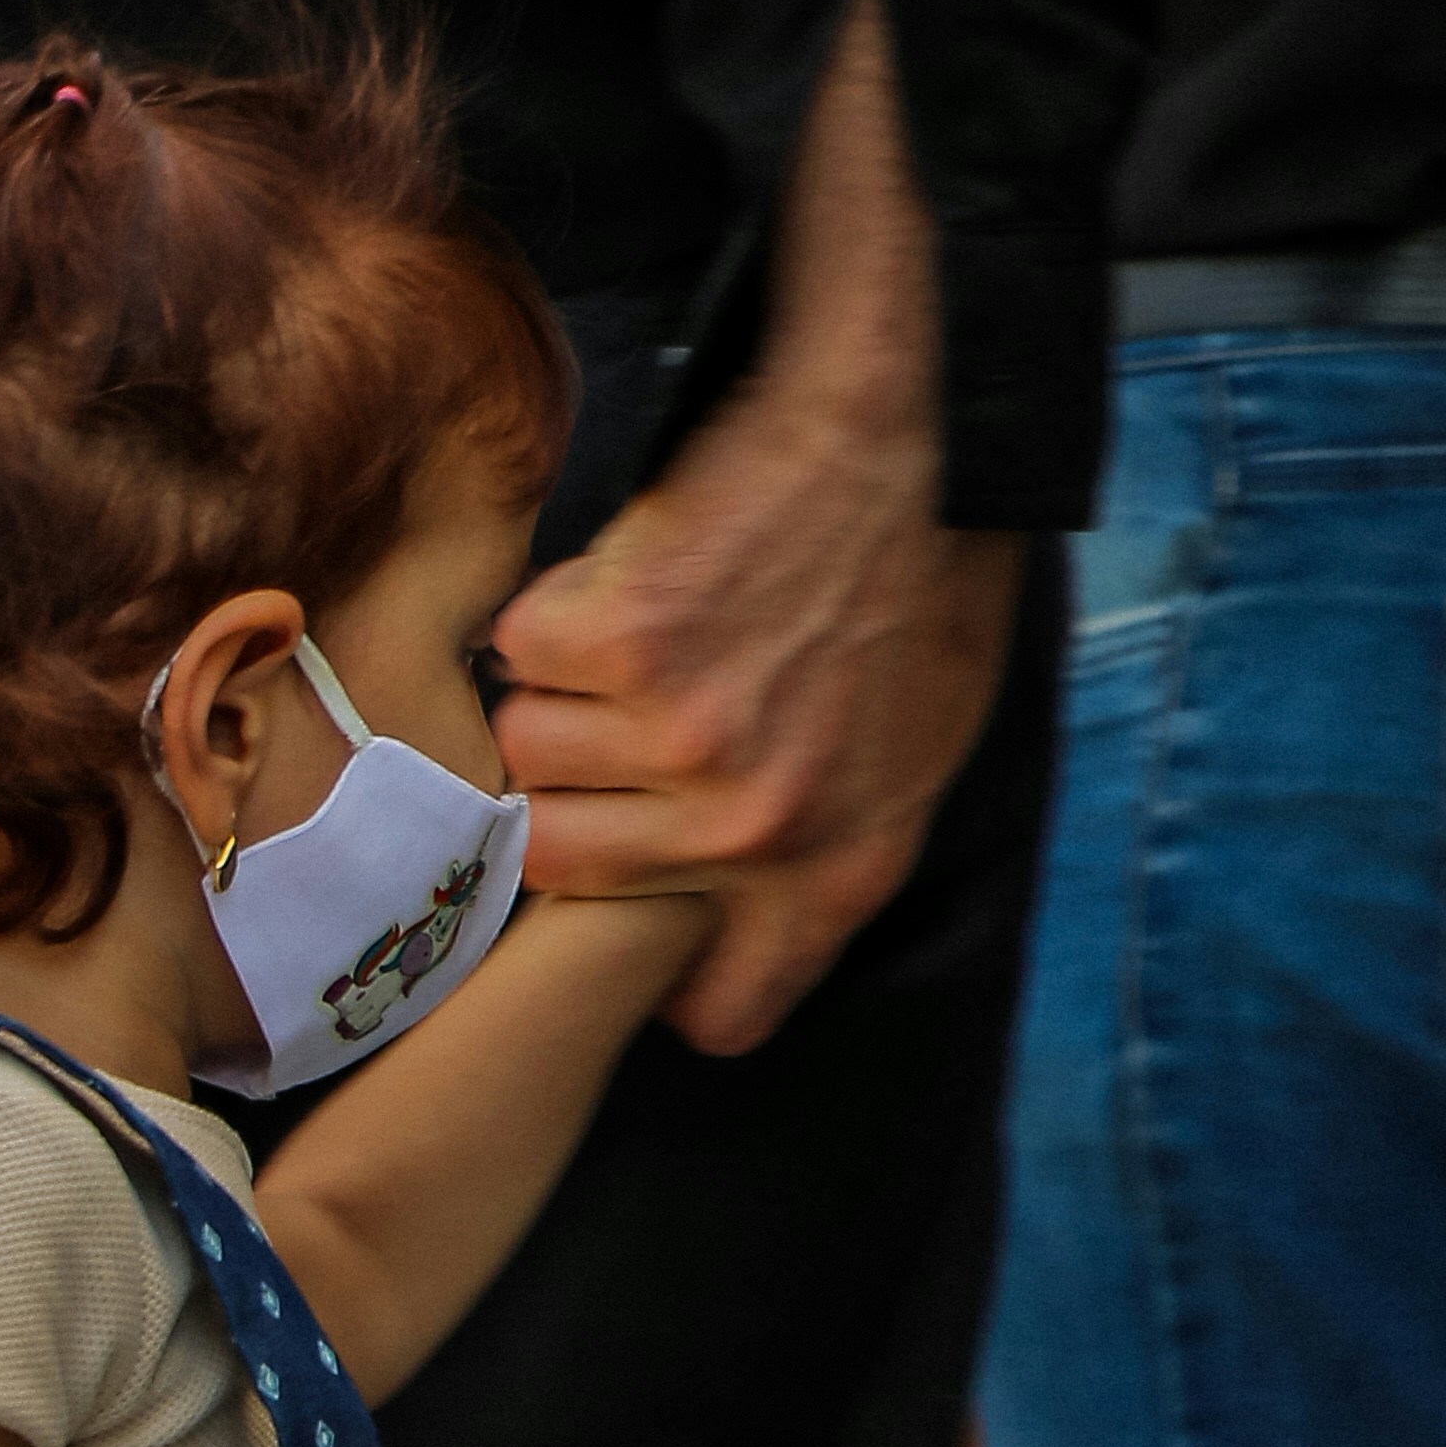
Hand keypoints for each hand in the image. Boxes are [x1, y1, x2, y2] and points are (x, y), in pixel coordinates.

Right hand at [489, 398, 1018, 1057]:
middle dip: (577, 782)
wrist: (911, 431)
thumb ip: (813, 863)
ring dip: (562, 682)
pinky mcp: (623, 645)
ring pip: (527, 745)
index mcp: (840, 874)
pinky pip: (524, 645)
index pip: (719, 1015)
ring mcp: (682, 741)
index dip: (662, 965)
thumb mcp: (917, 756)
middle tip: (624, 710)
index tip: (644, 905)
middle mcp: (753, 830)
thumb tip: (701, 935)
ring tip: (649, 624)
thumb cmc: (921, 583)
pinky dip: (561, 599)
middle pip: (560, 861)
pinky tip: (639, 566)